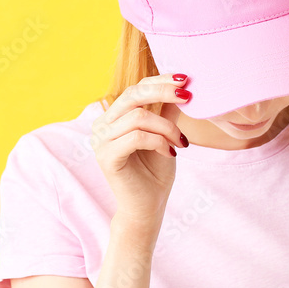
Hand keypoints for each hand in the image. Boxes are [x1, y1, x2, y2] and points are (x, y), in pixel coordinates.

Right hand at [91, 73, 190, 245]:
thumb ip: (167, 111)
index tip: (185, 80)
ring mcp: (101, 141)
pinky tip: (171, 152)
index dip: (160, 81)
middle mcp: (102, 125)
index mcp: (113, 117)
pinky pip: (137, 137)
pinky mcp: (106, 157)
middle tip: (188, 96)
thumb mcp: (165, 135)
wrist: (147, 207)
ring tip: (180, 142)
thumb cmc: (155, 172)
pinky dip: (159, 142)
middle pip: (133, 94)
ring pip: (139, 117)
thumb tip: (182, 86)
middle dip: (163, 91)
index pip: (136, 88)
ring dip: (167, 127)